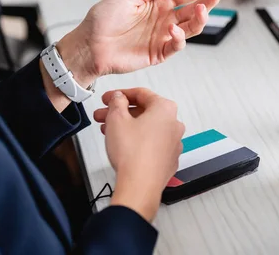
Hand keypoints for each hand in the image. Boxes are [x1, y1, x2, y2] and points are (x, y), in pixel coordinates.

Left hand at [56, 0, 232, 85]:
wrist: (89, 45)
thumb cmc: (103, 19)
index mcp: (159, 2)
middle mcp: (165, 18)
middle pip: (195, 7)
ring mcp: (163, 36)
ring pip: (191, 27)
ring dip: (201, 18)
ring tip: (203, 8)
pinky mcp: (158, 53)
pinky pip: (176, 46)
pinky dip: (180, 39)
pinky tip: (175, 30)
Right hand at [94, 88, 184, 220]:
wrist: (140, 185)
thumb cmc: (132, 153)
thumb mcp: (117, 119)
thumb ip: (117, 102)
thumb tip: (119, 98)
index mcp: (165, 109)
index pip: (141, 93)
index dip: (120, 94)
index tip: (108, 98)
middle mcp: (174, 124)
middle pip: (144, 111)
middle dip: (121, 112)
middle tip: (104, 114)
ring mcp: (173, 143)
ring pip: (147, 128)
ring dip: (127, 126)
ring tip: (107, 130)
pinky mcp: (168, 159)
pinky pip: (152, 143)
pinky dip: (137, 140)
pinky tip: (122, 144)